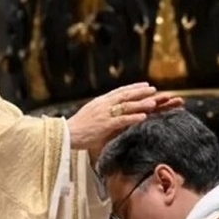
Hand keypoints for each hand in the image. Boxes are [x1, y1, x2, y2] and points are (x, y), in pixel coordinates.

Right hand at [66, 82, 182, 159]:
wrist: (66, 134)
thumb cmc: (78, 128)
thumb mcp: (90, 114)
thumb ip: (102, 112)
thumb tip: (113, 112)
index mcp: (99, 102)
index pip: (119, 91)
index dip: (133, 87)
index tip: (144, 84)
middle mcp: (102, 105)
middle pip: (125, 95)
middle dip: (140, 92)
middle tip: (153, 89)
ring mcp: (104, 114)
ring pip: (125, 106)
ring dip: (140, 103)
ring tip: (153, 102)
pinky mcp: (104, 125)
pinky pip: (122, 120)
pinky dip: (133, 117)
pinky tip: (143, 117)